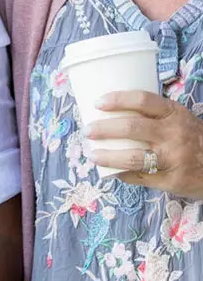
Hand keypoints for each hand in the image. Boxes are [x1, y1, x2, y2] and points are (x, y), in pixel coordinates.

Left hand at [85, 91, 202, 197]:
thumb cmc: (192, 138)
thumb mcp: (179, 120)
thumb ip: (154, 116)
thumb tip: (111, 115)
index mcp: (174, 113)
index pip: (143, 100)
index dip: (118, 99)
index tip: (98, 103)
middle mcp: (174, 134)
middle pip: (133, 127)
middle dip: (105, 128)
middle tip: (88, 130)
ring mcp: (173, 159)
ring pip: (133, 157)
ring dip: (108, 156)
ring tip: (92, 155)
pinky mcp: (171, 181)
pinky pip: (140, 177)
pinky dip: (122, 174)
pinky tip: (111, 172)